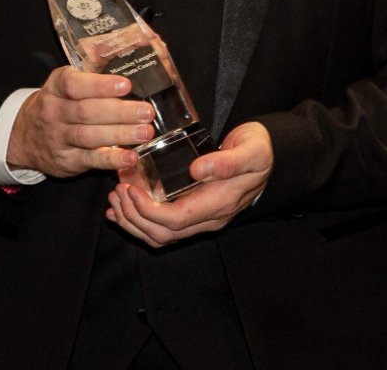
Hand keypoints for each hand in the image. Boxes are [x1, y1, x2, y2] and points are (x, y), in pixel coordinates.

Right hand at [7, 66, 155, 177]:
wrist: (24, 136)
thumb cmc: (57, 104)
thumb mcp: (63, 86)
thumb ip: (90, 79)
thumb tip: (131, 71)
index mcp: (56, 87)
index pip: (74, 84)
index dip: (100, 85)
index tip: (125, 85)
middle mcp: (54, 112)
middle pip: (87, 111)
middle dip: (120, 112)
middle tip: (146, 111)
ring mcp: (59, 138)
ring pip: (89, 136)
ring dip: (120, 134)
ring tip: (145, 132)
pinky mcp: (66, 161)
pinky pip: (90, 160)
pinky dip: (112, 159)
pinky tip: (130, 157)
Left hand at [105, 121, 272, 246]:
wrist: (271, 157)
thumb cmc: (259, 151)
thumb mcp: (249, 151)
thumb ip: (226, 162)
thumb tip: (197, 170)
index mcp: (219, 205)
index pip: (175, 220)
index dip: (148, 210)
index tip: (130, 190)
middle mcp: (208, 218)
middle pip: (162, 234)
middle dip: (134, 217)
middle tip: (117, 191)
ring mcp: (201, 218)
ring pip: (160, 236)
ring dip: (133, 222)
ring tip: (115, 199)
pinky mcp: (194, 210)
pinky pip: (164, 226)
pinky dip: (140, 219)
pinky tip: (125, 207)